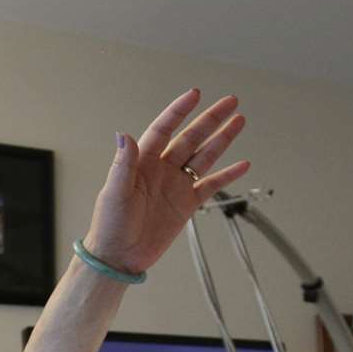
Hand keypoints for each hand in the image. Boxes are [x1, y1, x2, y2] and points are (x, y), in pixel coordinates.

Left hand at [82, 89, 249, 273]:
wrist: (119, 256)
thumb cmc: (110, 225)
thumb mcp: (115, 192)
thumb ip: (123, 164)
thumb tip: (123, 135)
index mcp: (143, 162)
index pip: (164, 129)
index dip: (179, 111)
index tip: (195, 95)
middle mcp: (161, 169)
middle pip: (191, 137)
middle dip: (211, 119)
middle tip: (230, 102)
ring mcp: (175, 185)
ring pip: (204, 156)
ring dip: (222, 139)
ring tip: (238, 121)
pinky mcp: (186, 205)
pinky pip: (210, 186)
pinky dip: (227, 176)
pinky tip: (242, 164)